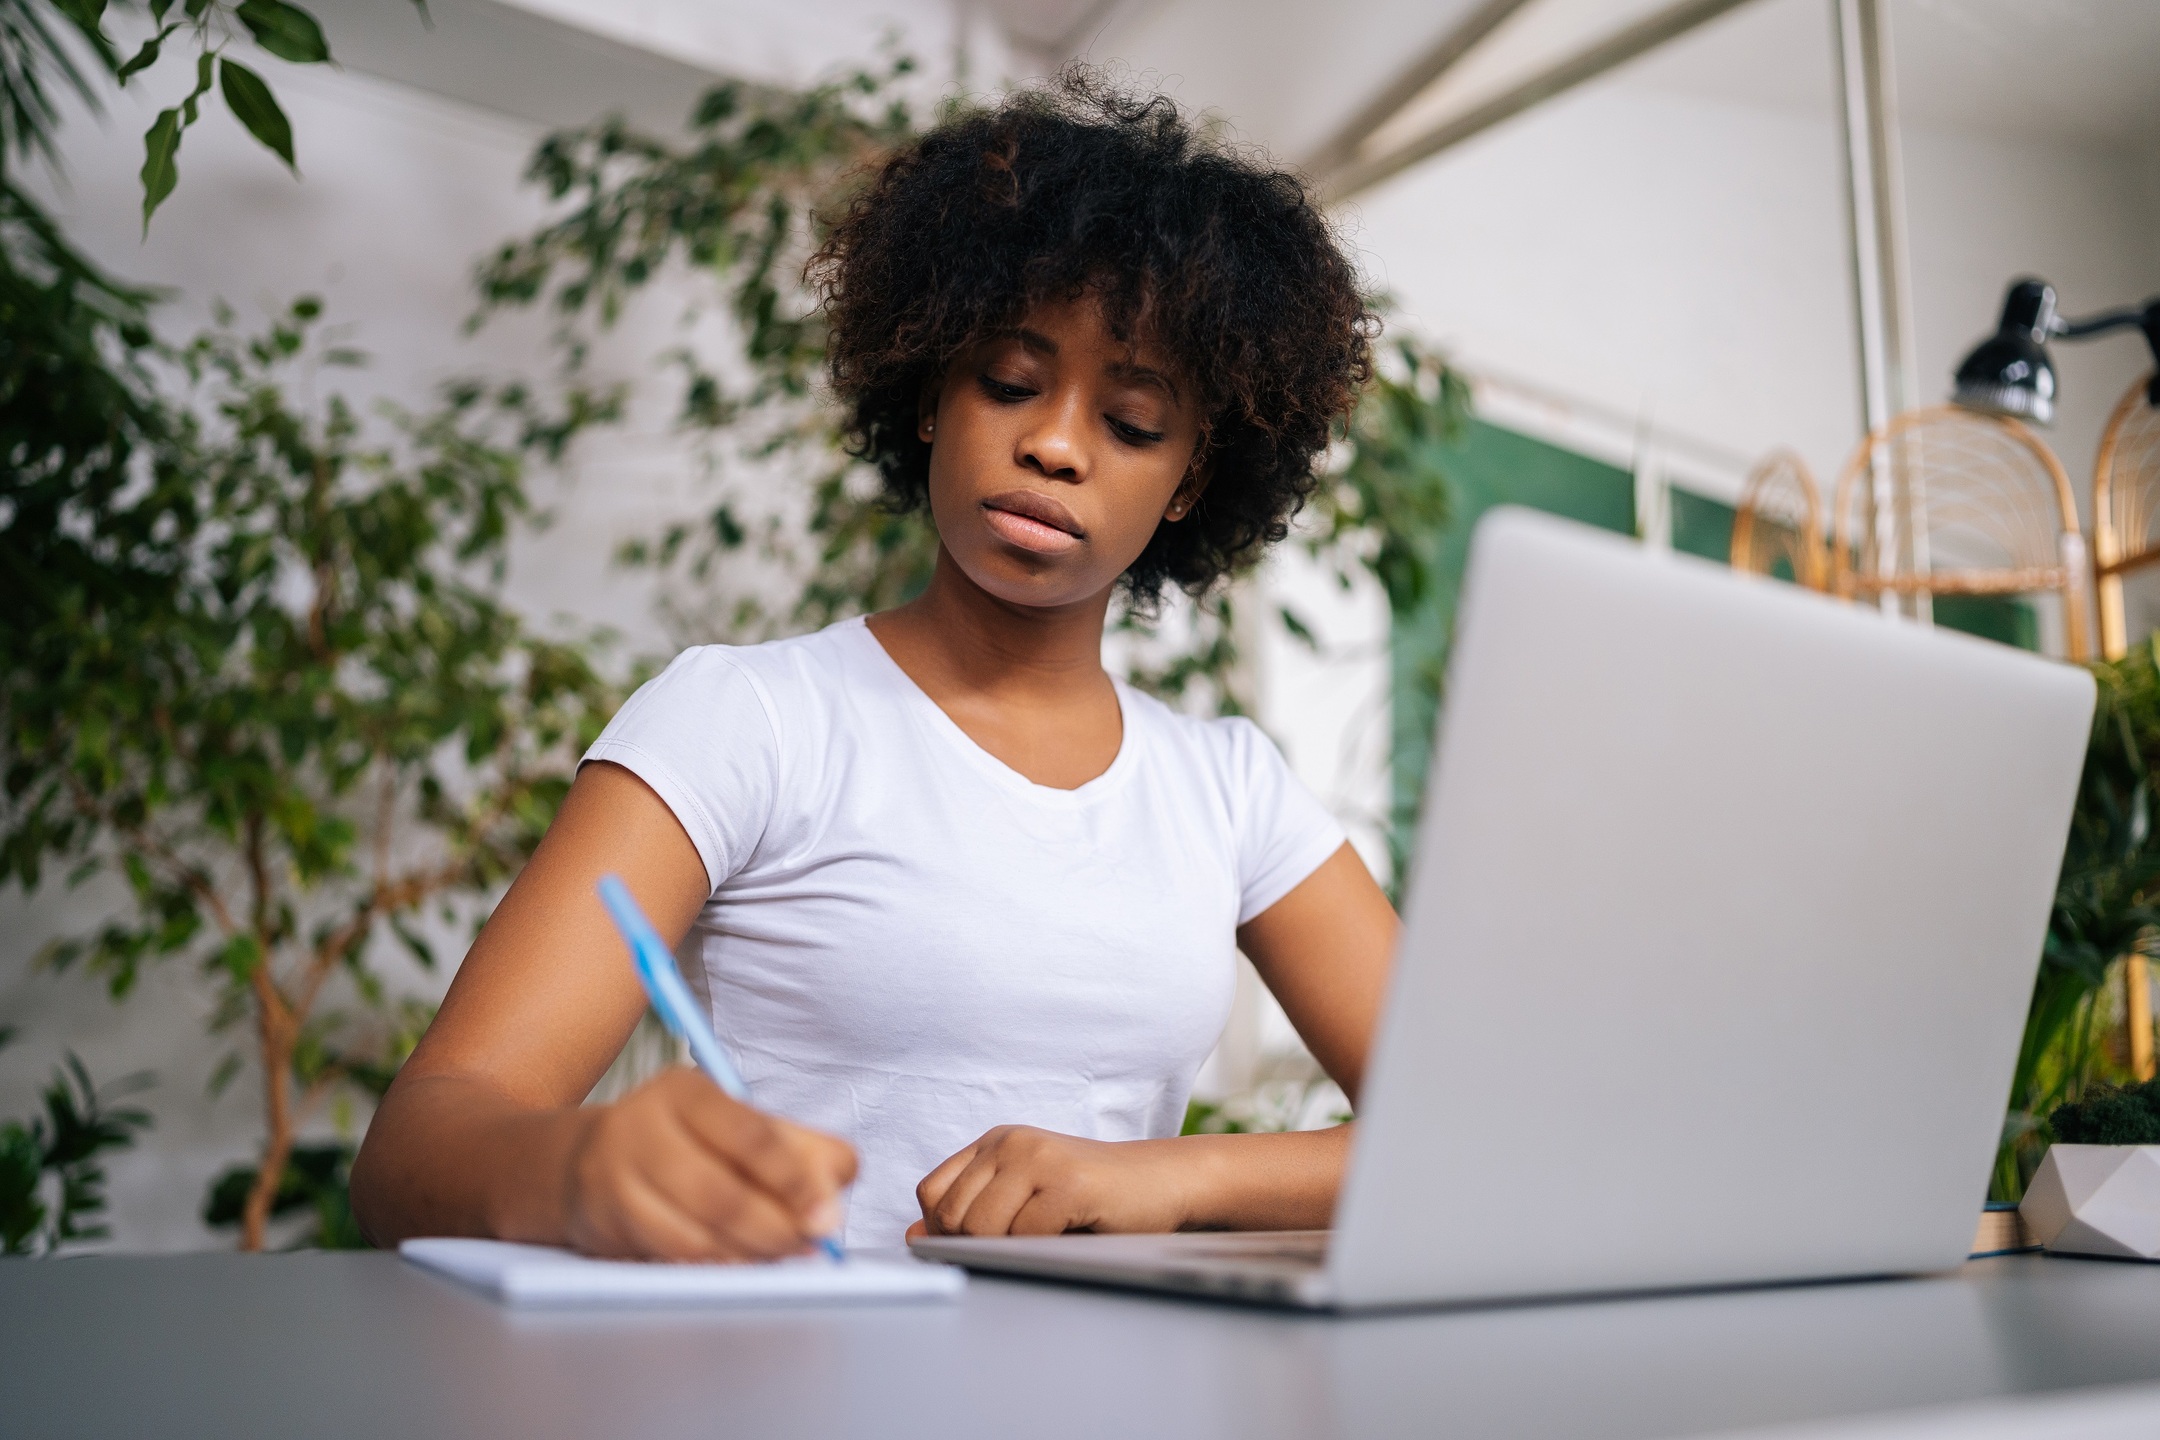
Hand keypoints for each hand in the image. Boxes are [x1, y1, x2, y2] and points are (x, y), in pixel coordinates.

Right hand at [562, 1067, 855, 1260]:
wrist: (587, 1163)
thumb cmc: (687, 1143)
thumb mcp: (740, 1126)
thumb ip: (801, 1149)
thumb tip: (840, 1183)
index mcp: (686, 1091)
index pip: (751, 1136)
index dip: (795, 1181)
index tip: (827, 1218)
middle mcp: (642, 1127)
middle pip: (721, 1194)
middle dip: (776, 1230)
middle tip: (809, 1247)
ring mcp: (617, 1179)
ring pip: (696, 1236)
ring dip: (749, 1256)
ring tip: (779, 1257)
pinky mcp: (607, 1226)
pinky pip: (673, 1259)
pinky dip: (715, 1269)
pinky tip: (739, 1265)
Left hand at [909, 1126, 1199, 1239]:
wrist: (1163, 1181)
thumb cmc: (1093, 1200)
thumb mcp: (1023, 1201)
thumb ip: (971, 1213)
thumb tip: (913, 1236)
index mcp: (995, 1143)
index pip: (931, 1193)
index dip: (943, 1230)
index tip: (979, 1245)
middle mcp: (1011, 1142)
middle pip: (951, 1215)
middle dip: (974, 1246)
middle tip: (1018, 1248)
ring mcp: (1039, 1157)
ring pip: (981, 1228)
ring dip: (1009, 1250)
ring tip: (1044, 1240)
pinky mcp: (1068, 1182)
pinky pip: (1024, 1237)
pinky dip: (1040, 1251)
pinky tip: (1068, 1235)